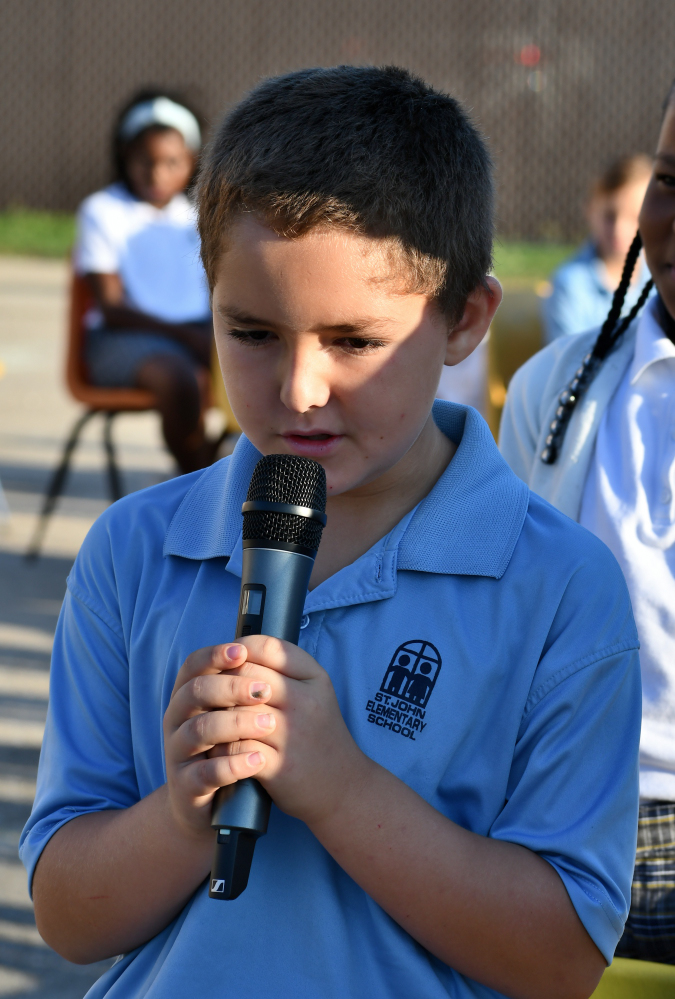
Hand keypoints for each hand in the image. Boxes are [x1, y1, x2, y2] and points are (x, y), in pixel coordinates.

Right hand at [163, 643, 273, 838]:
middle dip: (231, 687)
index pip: (194, 665)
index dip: (214, 655)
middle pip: (196, 692)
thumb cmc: (228, 746)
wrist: (211, 806)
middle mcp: (177, 720)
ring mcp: (178, 753)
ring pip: (199, 730)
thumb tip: (268, 649)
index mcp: (188, 695)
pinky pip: (205, 773)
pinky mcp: (187, 786)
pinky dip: (232, 765)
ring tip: (269, 725)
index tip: (242, 652)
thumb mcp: (232, 712)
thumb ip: (242, 684)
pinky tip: (257, 760)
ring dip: (236, 724)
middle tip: (265, 691)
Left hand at [210, 635, 368, 825]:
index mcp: (314, 678)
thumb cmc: (318, 735)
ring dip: (217, 716)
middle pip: (246, 675)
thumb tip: (235, 654)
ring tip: (212, 721)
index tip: (227, 663)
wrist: (343, 788)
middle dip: (223, 683)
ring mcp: (292, 733)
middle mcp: (305, 701)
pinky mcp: (278, 765)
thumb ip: (282, 671)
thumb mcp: (313, 693)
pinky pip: (234, 747)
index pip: (267, 647)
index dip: (240, 650)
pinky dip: (220, 748)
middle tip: (213, 694)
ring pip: (235, 710)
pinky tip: (219, 749)